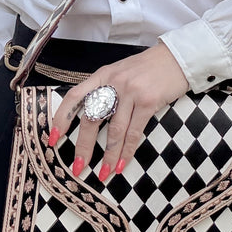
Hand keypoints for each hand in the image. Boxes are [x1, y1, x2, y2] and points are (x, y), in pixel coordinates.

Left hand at [48, 42, 188, 180]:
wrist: (178, 57)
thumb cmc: (149, 68)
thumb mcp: (121, 72)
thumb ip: (107, 89)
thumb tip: (92, 118)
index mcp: (103, 74)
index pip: (74, 97)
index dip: (61, 118)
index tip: (53, 138)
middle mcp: (113, 82)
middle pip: (91, 118)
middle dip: (83, 146)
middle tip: (78, 166)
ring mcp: (131, 91)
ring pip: (113, 129)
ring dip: (108, 155)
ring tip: (104, 173)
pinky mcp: (148, 101)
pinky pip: (134, 131)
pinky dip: (127, 150)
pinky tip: (122, 163)